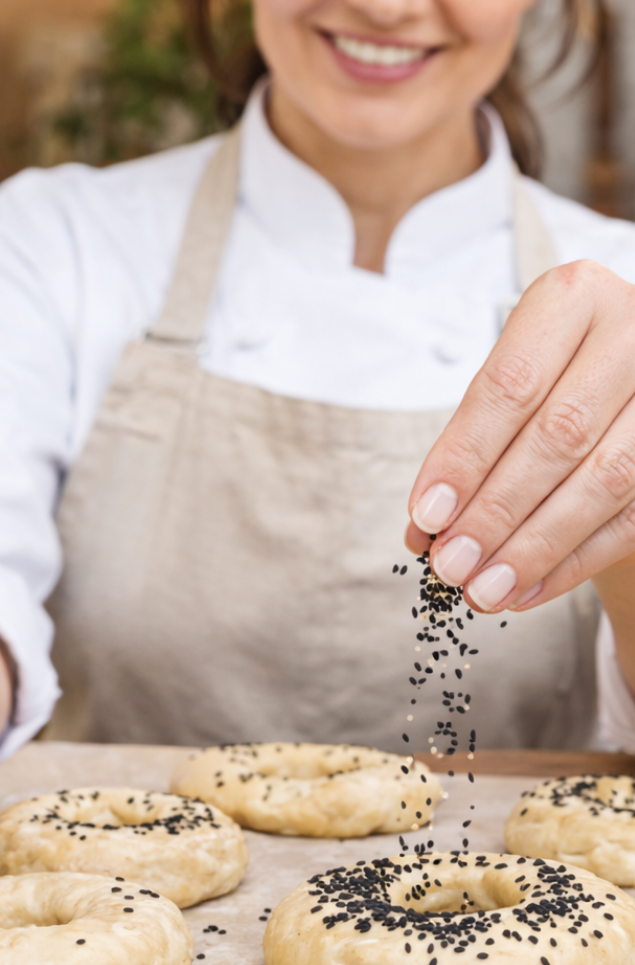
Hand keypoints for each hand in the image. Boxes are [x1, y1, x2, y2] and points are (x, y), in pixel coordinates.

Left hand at [406, 261, 634, 626]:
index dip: (464, 457)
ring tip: (483, 589)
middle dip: (496, 512)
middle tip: (450, 565)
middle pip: (558, 436)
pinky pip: (633, 517)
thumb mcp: (504, 391)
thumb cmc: (546, 382)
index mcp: (572, 299)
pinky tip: (526, 589)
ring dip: (535, 546)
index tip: (426, 516)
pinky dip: (573, 561)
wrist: (620, 383)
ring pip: (605, 480)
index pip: (510, 385)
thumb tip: (426, 530)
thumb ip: (466, 449)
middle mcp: (633, 332)